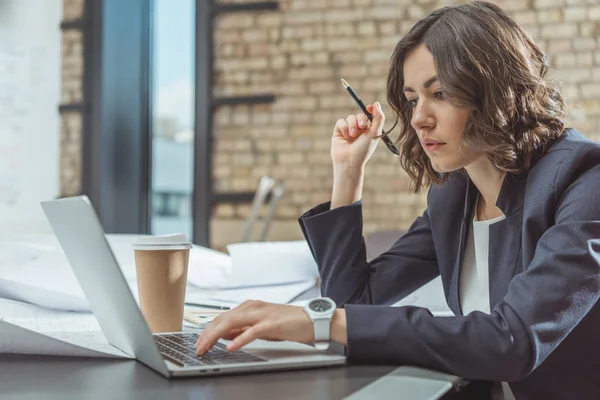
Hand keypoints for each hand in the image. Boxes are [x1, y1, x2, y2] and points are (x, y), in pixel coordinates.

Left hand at [194, 300, 313, 354]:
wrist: (311, 320)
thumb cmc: (288, 323)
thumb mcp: (260, 326)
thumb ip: (242, 329)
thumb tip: (223, 335)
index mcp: (249, 307)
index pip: (222, 317)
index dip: (207, 330)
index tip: (199, 342)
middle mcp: (253, 307)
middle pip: (223, 318)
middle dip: (207, 334)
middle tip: (198, 347)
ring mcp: (262, 314)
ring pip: (233, 322)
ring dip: (216, 335)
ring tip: (207, 346)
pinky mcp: (272, 324)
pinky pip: (252, 331)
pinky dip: (239, 339)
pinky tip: (231, 346)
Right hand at [331, 102, 385, 168]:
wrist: (349, 161)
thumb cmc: (363, 150)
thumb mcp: (374, 134)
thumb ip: (378, 118)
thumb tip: (377, 103)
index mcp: (369, 131)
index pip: (370, 116)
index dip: (370, 110)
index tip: (370, 107)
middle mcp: (359, 130)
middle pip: (360, 115)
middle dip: (361, 119)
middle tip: (362, 127)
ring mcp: (348, 130)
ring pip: (350, 117)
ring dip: (352, 125)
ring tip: (352, 136)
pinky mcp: (339, 132)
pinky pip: (341, 121)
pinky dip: (344, 127)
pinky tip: (345, 136)